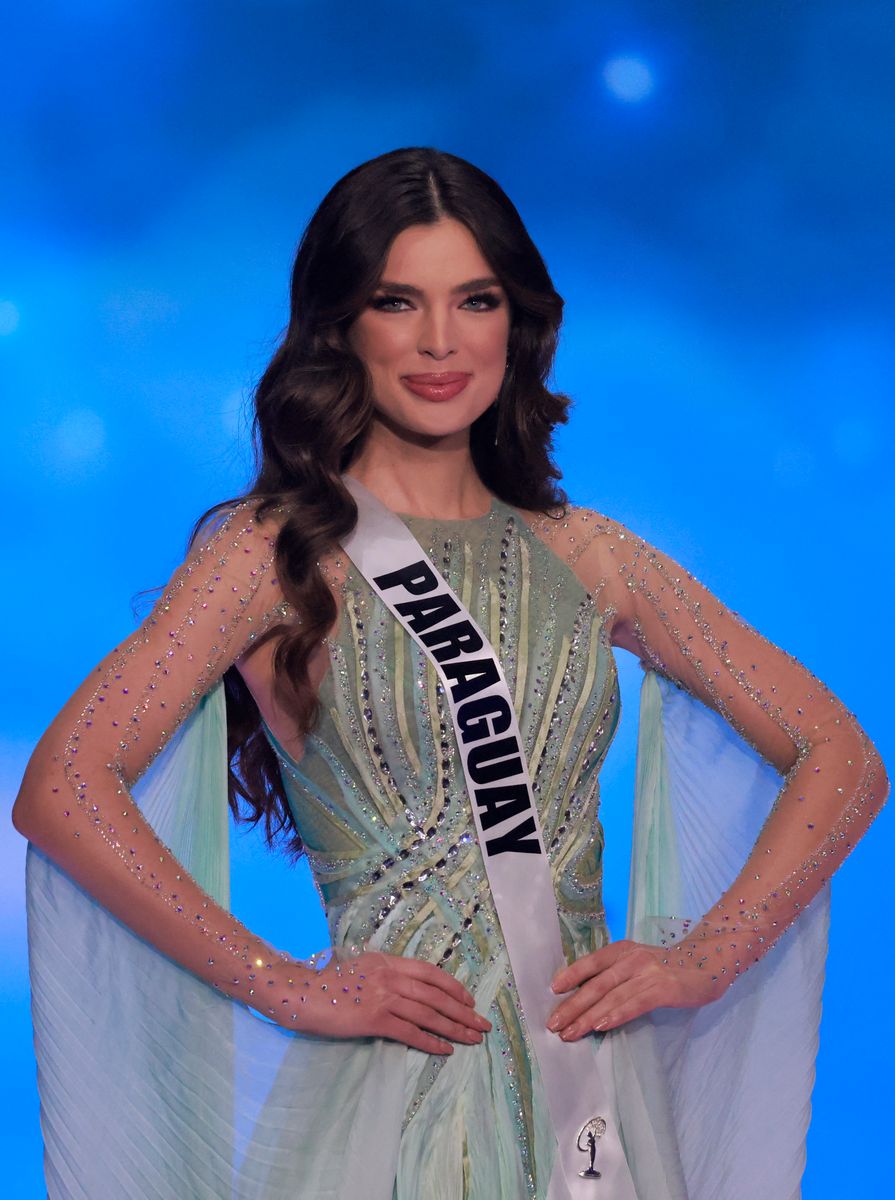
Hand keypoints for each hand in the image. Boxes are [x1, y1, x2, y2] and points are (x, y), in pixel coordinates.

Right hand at [280, 950, 491, 1054]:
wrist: (304, 994)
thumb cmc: (329, 983)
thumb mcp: (362, 968)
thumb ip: (386, 973)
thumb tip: (408, 986)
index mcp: (389, 962)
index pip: (431, 973)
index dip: (454, 987)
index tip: (469, 1001)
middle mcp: (391, 977)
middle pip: (437, 995)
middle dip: (464, 1012)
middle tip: (483, 1024)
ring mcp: (384, 998)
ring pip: (429, 1014)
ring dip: (455, 1028)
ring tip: (472, 1038)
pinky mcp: (375, 1020)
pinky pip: (411, 1032)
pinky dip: (431, 1042)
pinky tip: (446, 1049)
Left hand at [546, 938, 727, 1038]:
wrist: (707, 963)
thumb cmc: (667, 967)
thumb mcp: (638, 963)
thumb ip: (616, 974)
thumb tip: (585, 996)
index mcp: (623, 950)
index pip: (591, 962)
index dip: (571, 975)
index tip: (552, 991)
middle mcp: (632, 959)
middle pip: (596, 984)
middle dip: (572, 1005)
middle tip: (554, 1024)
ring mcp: (647, 973)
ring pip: (611, 997)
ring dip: (588, 1017)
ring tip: (570, 1033)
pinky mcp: (663, 989)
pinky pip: (634, 1004)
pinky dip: (616, 1015)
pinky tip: (601, 1026)